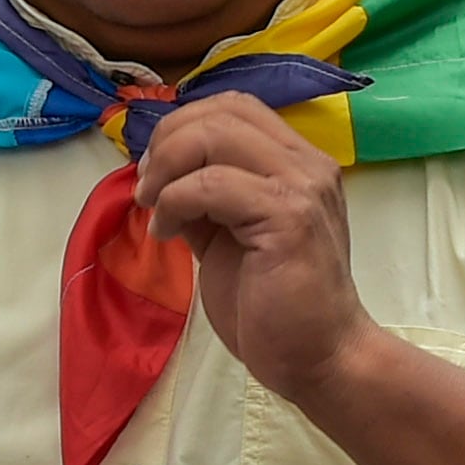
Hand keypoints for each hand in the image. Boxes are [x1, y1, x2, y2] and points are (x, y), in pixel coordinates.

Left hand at [132, 97, 371, 403]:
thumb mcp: (229, 235)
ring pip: (215, 136)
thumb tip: (159, 173)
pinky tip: (168, 233)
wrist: (319, 358)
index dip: (183, 125)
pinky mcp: (289, 218)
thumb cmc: (275, 304)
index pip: (235, 106)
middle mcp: (308, 163)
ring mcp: (302, 187)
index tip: (154, 171)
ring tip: (154, 208)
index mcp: (298, 162)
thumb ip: (206, 197)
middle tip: (146, 187)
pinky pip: (212, 184)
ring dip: (167, 168)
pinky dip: (176, 201)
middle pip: (223, 110)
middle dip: (168, 141)